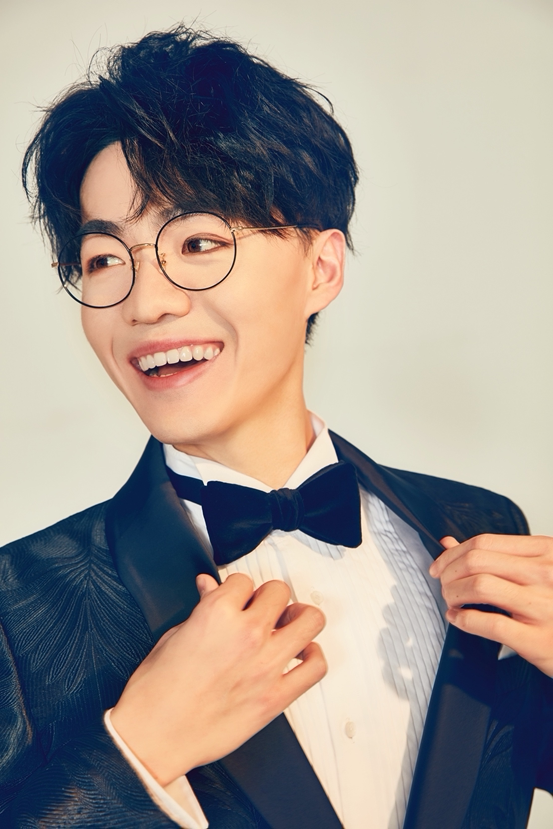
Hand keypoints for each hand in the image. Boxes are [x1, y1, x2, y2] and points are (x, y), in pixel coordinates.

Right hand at [110, 573, 325, 784]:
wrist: (154, 736)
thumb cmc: (156, 692)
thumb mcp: (173, 636)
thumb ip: (201, 608)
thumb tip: (210, 588)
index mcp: (218, 614)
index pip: (243, 580)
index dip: (237, 589)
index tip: (235, 598)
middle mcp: (247, 635)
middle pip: (279, 592)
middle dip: (267, 598)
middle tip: (261, 609)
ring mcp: (266, 665)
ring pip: (309, 620)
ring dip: (299, 618)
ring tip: (289, 624)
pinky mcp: (276, 697)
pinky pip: (315, 668)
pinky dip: (313, 657)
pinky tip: (301, 655)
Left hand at [429, 534, 552, 676]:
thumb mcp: (537, 569)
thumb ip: (496, 555)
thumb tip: (449, 544)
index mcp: (545, 552)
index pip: (484, 543)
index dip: (453, 553)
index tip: (441, 564)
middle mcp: (545, 575)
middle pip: (477, 561)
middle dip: (449, 572)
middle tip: (444, 584)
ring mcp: (542, 606)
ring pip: (479, 586)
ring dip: (453, 593)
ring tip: (451, 600)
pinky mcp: (536, 639)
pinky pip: (489, 623)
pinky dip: (464, 620)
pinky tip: (459, 619)